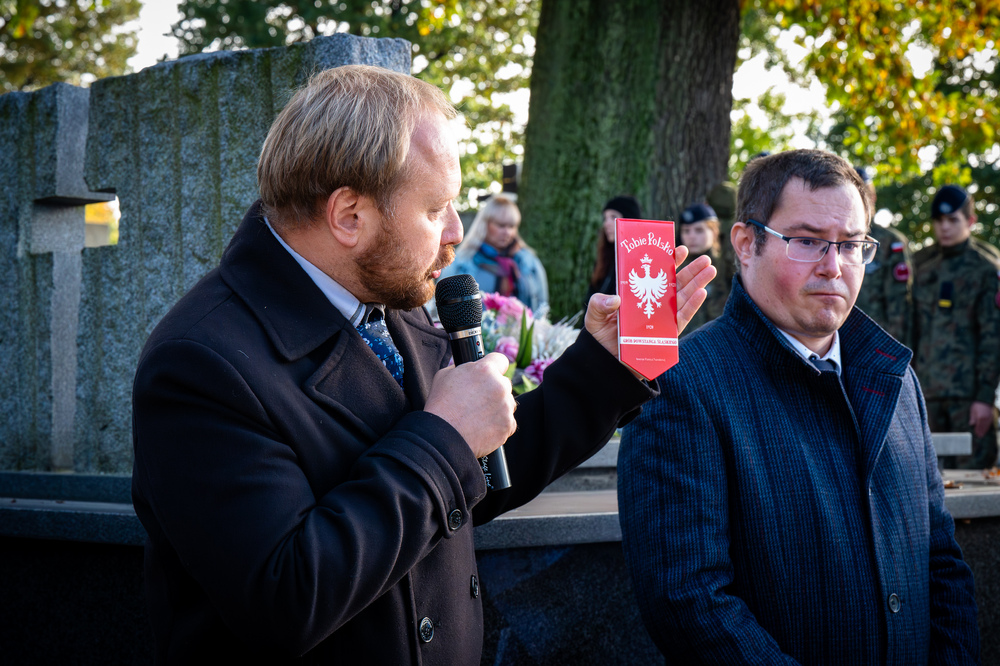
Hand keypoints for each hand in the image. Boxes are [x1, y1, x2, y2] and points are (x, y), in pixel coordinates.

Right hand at [424, 352, 516, 458]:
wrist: (442, 438)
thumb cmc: (440, 406)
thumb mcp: (445, 376)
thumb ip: (464, 368)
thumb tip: (471, 368)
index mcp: (485, 370)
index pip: (500, 360)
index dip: (494, 367)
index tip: (491, 373)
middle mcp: (499, 386)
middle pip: (504, 384)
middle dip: (494, 390)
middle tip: (477, 401)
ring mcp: (506, 406)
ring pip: (507, 404)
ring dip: (498, 408)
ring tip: (478, 417)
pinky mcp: (508, 425)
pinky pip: (508, 422)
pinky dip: (498, 425)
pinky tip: (483, 427)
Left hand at [583, 244, 717, 358]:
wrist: (607, 363)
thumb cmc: (600, 338)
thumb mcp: (593, 318)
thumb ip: (598, 304)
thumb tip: (615, 299)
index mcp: (638, 295)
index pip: (655, 276)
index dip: (668, 262)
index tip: (679, 249)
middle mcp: (653, 304)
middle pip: (675, 284)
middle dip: (690, 270)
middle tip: (705, 258)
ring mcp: (662, 319)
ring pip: (683, 298)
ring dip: (697, 283)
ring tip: (710, 269)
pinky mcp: (667, 334)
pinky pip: (682, 318)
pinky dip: (692, 305)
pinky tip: (702, 292)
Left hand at [970, 401, 996, 438]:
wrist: (985, 400)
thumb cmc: (977, 405)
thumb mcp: (972, 410)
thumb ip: (972, 418)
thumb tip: (971, 424)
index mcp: (980, 417)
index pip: (979, 426)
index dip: (977, 430)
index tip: (976, 434)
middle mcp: (985, 418)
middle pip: (983, 427)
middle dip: (981, 432)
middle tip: (979, 436)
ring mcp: (989, 418)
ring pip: (987, 426)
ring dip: (985, 431)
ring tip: (982, 435)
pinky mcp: (992, 417)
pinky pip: (989, 424)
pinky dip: (987, 427)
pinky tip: (986, 429)